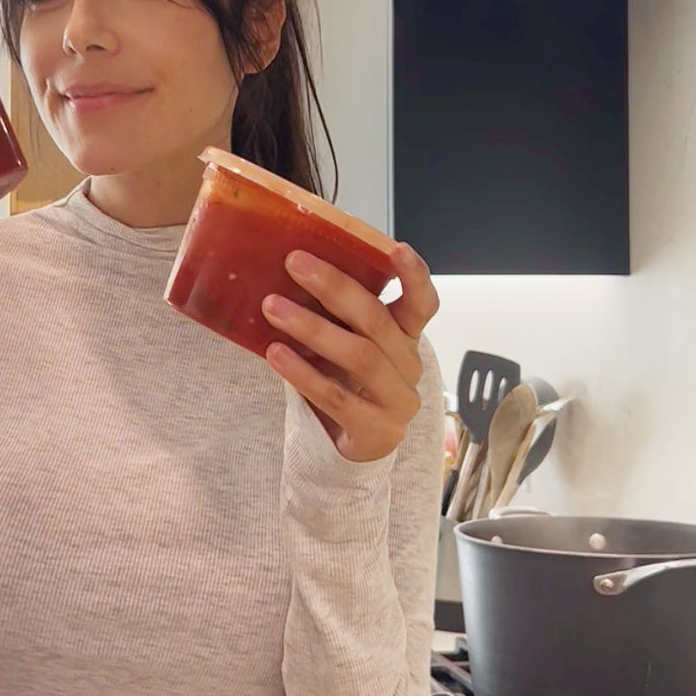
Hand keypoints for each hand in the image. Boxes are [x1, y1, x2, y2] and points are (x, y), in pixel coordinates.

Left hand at [261, 243, 439, 462]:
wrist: (348, 447)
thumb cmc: (344, 381)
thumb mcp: (346, 342)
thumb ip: (335, 312)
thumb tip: (293, 267)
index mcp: (405, 337)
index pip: (423, 303)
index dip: (415, 276)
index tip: (397, 248)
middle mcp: (408, 366)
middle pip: (377, 321)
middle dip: (335, 288)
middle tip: (295, 263)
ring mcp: (397, 401)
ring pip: (359, 357)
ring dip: (312, 328)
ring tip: (272, 307)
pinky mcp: (376, 431)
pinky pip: (337, 398)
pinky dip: (303, 373)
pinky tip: (275, 353)